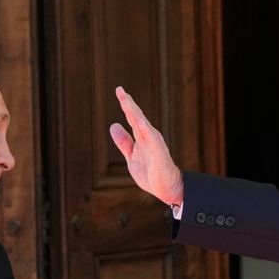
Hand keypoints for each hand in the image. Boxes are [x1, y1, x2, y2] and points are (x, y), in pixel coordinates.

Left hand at [109, 87, 183, 205]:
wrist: (165, 188)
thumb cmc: (150, 173)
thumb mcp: (131, 156)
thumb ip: (124, 142)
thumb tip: (113, 125)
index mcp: (141, 136)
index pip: (132, 117)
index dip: (125, 104)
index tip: (119, 90)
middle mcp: (148, 136)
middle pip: (136, 116)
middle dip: (128, 103)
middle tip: (119, 89)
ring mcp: (154, 142)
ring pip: (142, 123)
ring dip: (134, 112)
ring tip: (126, 100)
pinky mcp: (158, 151)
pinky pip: (151, 137)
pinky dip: (144, 127)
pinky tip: (138, 119)